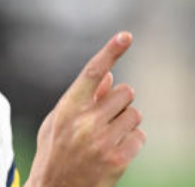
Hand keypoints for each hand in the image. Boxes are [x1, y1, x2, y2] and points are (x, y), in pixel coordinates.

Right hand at [25, 32, 144, 186]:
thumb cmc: (55, 153)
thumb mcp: (58, 121)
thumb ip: (82, 98)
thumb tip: (108, 75)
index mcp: (68, 108)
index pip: (92, 73)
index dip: (110, 52)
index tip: (126, 36)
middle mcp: (85, 122)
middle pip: (125, 92)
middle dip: (120, 102)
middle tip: (106, 118)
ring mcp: (103, 141)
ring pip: (135, 114)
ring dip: (127, 122)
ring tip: (109, 137)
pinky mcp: (118, 159)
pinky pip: (140, 136)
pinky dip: (132, 141)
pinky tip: (116, 151)